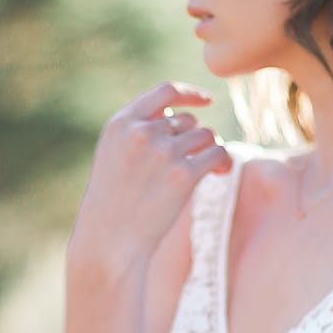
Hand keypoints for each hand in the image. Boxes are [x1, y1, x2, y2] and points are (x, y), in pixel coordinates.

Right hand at [67, 80, 232, 275]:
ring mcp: (163, 151)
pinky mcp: (183, 174)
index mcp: (121, 123)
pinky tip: (219, 173)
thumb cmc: (111, 203)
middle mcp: (142, 131)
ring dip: (211, 149)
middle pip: (188, 120)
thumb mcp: (113, 155)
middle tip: (198, 159)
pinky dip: (223, 160)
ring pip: (206, 134)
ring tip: (210, 168)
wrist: (108, 241)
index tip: (207, 101)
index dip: (191, 94)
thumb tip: (180, 116)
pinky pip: (218, 152)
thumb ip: (139, 131)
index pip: (165, 91)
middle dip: (196, 137)